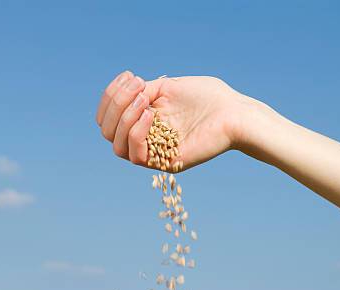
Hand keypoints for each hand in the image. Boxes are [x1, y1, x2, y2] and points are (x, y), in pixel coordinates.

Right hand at [96, 71, 249, 170]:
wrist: (233, 114)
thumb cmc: (208, 98)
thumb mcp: (169, 87)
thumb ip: (144, 91)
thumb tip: (124, 95)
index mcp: (144, 120)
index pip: (109, 116)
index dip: (111, 96)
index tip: (130, 77)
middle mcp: (145, 138)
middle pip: (107, 131)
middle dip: (115, 105)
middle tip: (138, 89)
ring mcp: (154, 152)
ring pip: (116, 145)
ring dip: (124, 118)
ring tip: (145, 101)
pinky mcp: (166, 163)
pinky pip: (136, 155)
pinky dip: (136, 133)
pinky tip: (151, 115)